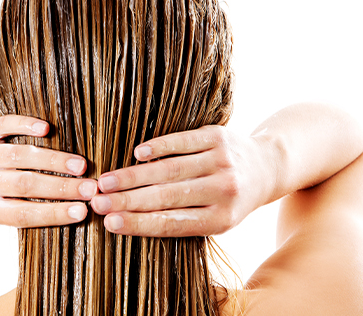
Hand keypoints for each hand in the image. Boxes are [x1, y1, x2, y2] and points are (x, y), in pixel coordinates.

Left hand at [0, 115, 96, 229]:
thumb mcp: (4, 213)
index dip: (54, 213)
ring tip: (80, 165)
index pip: (23, 214)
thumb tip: (80, 213)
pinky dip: (24, 126)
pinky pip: (3, 126)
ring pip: (19, 156)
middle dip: (62, 188)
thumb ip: (33, 212)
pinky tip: (47, 129)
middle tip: (91, 188)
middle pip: (24, 185)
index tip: (83, 211)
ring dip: (53, 161)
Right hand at [90, 126, 273, 236]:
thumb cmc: (231, 200)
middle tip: (96, 201)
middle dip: (126, 200)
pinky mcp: (218, 137)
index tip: (109, 223)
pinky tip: (137, 154)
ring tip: (105, 181)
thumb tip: (129, 221)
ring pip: (169, 170)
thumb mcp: (216, 219)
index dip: (138, 223)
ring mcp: (221, 162)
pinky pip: (182, 141)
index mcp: (221, 219)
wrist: (266, 167)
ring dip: (133, 176)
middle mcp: (223, 191)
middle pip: (166, 197)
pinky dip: (158, 147)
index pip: (172, 224)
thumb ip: (181, 220)